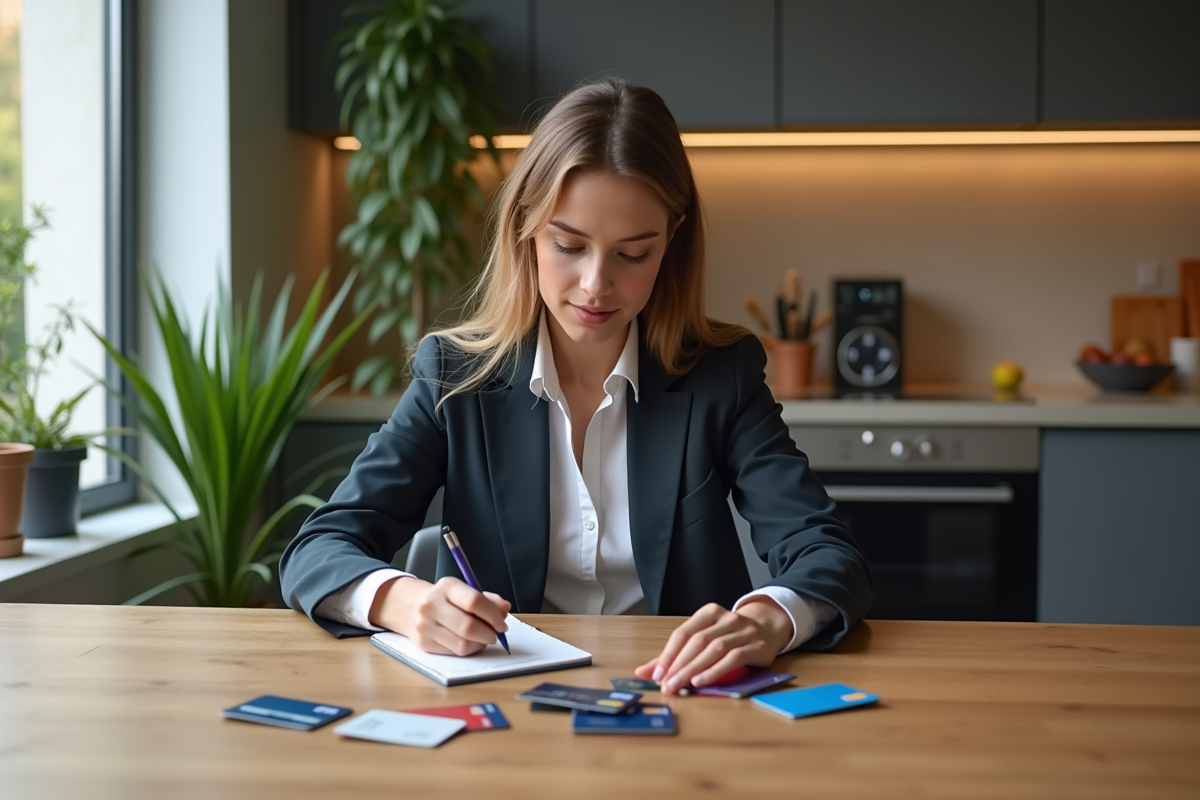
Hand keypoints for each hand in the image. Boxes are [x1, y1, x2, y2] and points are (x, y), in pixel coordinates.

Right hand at [369, 576, 510, 655]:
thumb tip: (504, 609)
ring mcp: (425, 625)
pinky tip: (469, 642)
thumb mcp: (463, 591)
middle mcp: (432, 605)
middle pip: (468, 626)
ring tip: (482, 638)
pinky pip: (454, 652)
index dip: (493, 615)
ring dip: (479, 644)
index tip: (502, 623)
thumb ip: (487, 599)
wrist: (409, 607)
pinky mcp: (423, 643)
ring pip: (462, 644)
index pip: (474, 601)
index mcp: (446, 587)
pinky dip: (468, 650)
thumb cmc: (444, 599)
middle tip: (496, 634)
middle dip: (488, 634)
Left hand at [634, 599, 792, 694]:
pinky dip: (715, 671)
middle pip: (697, 642)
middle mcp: (726, 618)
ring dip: (694, 669)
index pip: (683, 633)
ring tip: (680, 685)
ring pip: (714, 649)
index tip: (656, 675)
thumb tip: (643, 671)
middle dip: (679, 665)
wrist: (768, 630)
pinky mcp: (756, 646)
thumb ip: (675, 655)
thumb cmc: (730, 637)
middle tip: (666, 685)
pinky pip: (733, 658)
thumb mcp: (704, 640)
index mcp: (709, 613)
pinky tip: (702, 682)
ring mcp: (743, 631)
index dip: (668, 654)